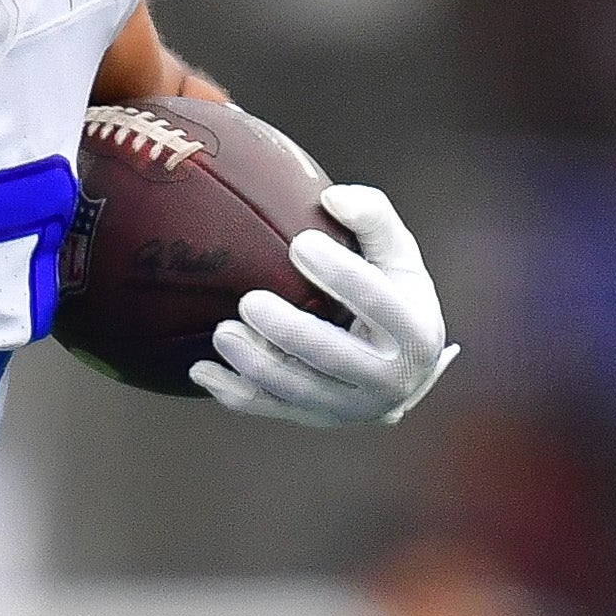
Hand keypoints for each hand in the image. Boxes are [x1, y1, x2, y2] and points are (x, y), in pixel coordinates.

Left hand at [192, 182, 457, 428]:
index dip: (340, 273)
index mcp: (415, 333)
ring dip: (255, 364)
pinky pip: (268, 408)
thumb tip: (331, 197)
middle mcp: (388, 380)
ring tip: (222, 332)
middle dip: (289, 332)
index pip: (378, 302)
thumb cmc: (394, 295)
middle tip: (249, 300)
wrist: (401, 368)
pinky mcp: (314, 418)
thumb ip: (374, 218)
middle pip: (332, 357)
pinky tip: (200, 370)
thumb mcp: (398, 256)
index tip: (301, 243)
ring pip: (296, 390)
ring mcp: (349, 407)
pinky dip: (232, 392)